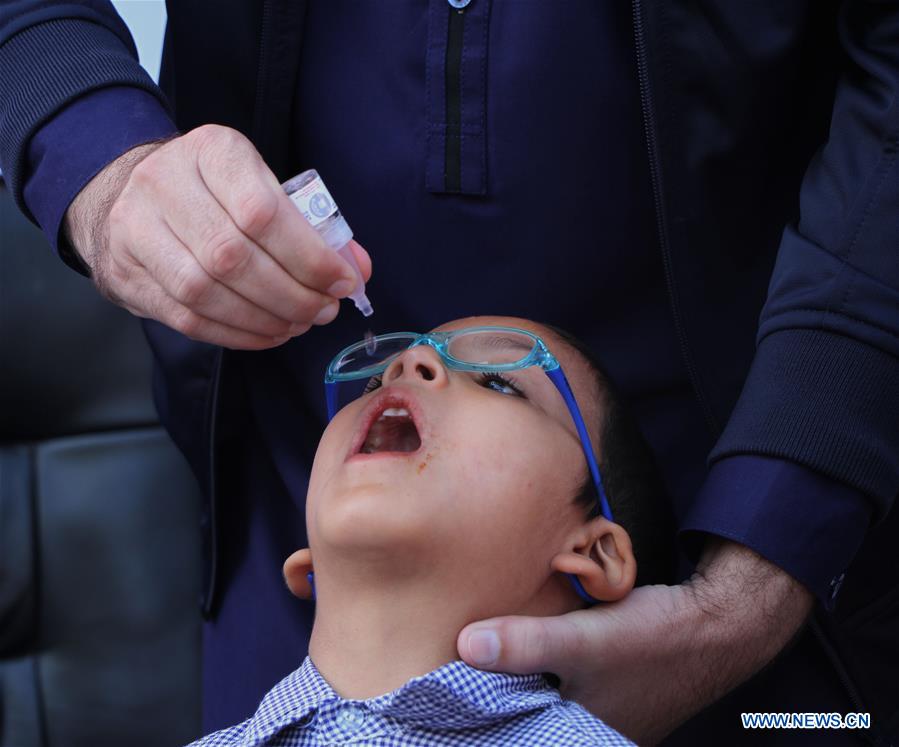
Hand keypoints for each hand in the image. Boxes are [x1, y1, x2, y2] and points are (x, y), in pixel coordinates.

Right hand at [63, 125, 371, 348]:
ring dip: (265, 318)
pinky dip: (237, 334)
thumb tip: (357, 268)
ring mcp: (135, 229)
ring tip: (299, 323)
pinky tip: (269, 333)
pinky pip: (187, 317)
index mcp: (210, 151)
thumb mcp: (263, 186)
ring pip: (205, 291)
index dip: (308, 256)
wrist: (128, 191)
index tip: (342, 282)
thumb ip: (311, 226)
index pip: (261, 211)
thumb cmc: (215, 191)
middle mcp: (163, 184)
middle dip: (291, 294)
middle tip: (323, 311)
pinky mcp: (126, 273)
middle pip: (232, 256)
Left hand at [456, 539, 812, 743]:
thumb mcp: (585, 641)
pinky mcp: (606, 689)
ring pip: (541, 701)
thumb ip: (528, 644)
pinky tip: (520, 647)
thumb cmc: (656, 639)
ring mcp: (600, 714)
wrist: (719, 622)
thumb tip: (465, 645)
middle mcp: (588, 736)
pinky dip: (539, 670)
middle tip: (451, 671)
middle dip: (494, 696)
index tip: (442, 695)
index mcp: (580, 741)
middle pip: (524, 719)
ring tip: (475, 658)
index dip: (480, 718)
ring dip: (515, 680)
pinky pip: (559, 685)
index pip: (513, 736)